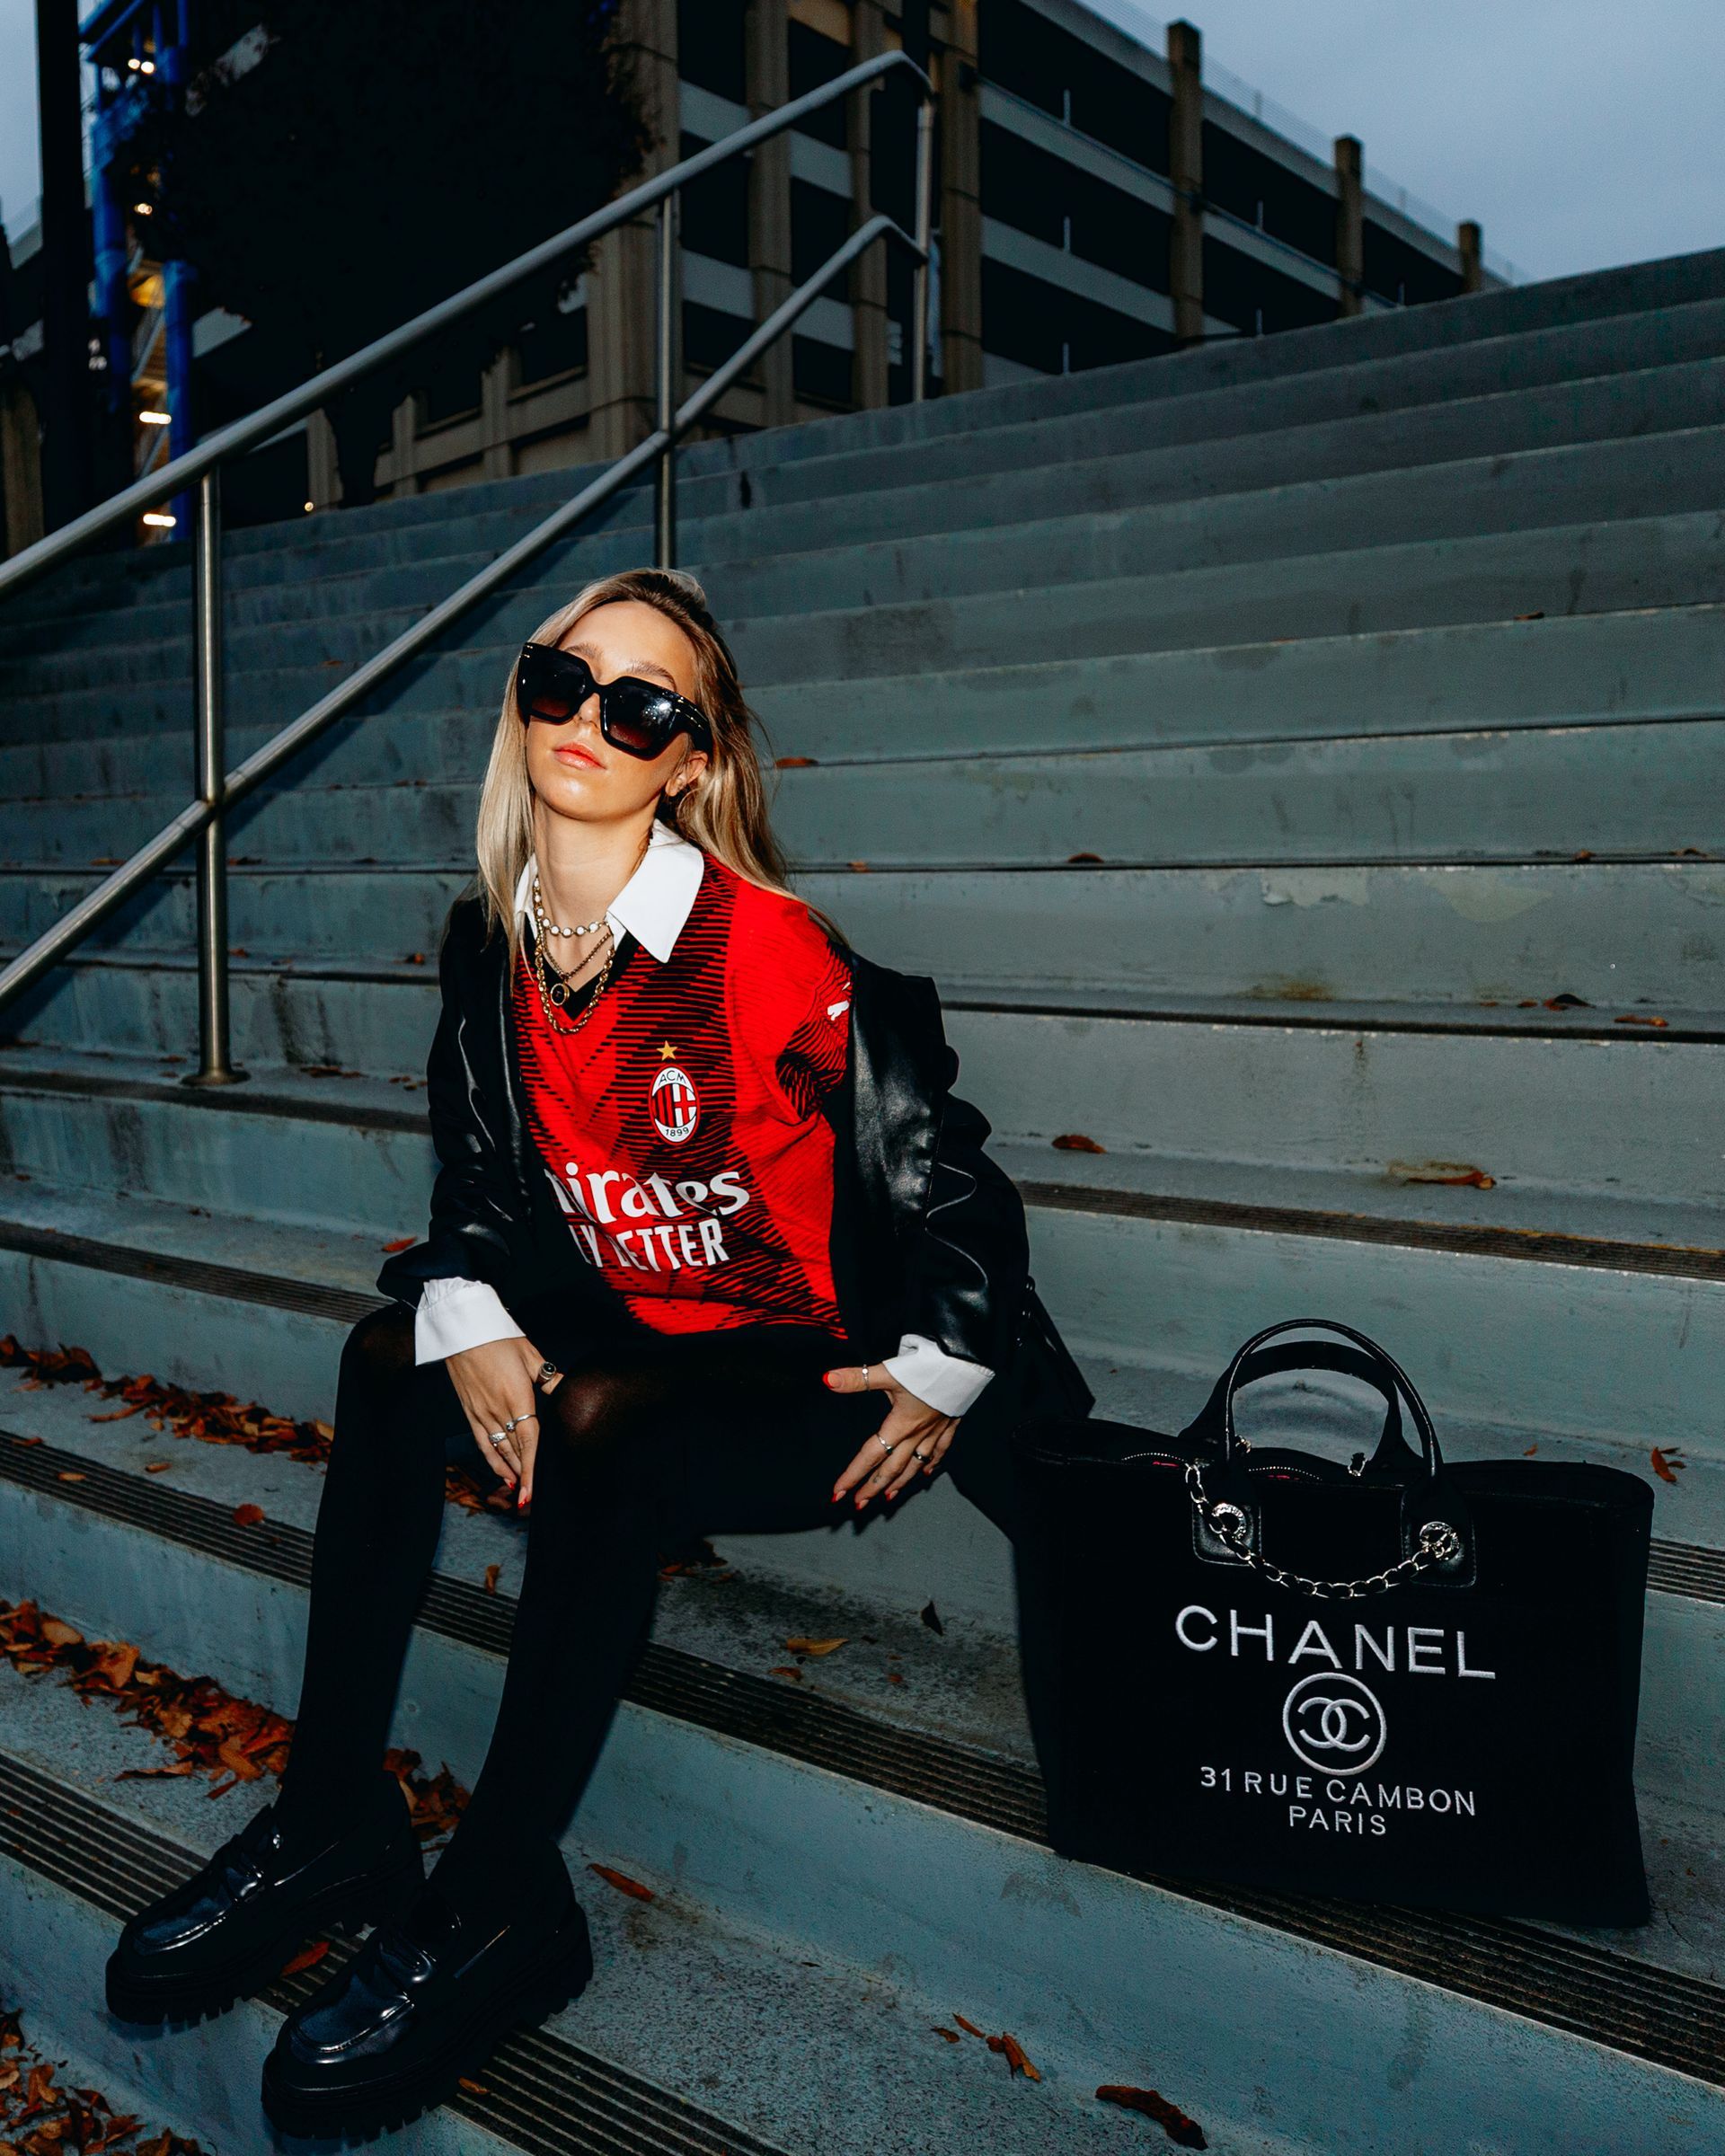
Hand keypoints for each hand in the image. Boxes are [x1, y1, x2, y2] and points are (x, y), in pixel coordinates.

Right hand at [445, 1336, 564, 1508]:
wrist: (462, 1330)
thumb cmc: (499, 1338)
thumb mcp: (530, 1355)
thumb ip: (550, 1379)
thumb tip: (569, 1390)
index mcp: (517, 1396)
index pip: (529, 1440)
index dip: (532, 1467)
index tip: (533, 1491)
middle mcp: (497, 1409)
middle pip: (514, 1451)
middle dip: (524, 1476)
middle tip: (532, 1498)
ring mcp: (481, 1412)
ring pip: (498, 1450)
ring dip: (510, 1472)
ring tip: (521, 1491)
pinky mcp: (469, 1412)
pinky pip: (482, 1443)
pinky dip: (492, 1461)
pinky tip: (502, 1474)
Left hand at [822, 1363, 957, 1506]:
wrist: (965, 1363)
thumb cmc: (930, 1367)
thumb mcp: (890, 1372)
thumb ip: (859, 1378)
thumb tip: (829, 1379)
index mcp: (900, 1424)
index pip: (870, 1456)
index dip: (853, 1475)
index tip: (839, 1492)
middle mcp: (917, 1433)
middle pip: (892, 1468)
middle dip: (873, 1487)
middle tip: (859, 1504)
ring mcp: (935, 1431)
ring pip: (915, 1465)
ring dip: (900, 1483)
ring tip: (888, 1497)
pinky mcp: (949, 1424)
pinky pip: (941, 1450)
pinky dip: (932, 1464)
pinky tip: (926, 1473)